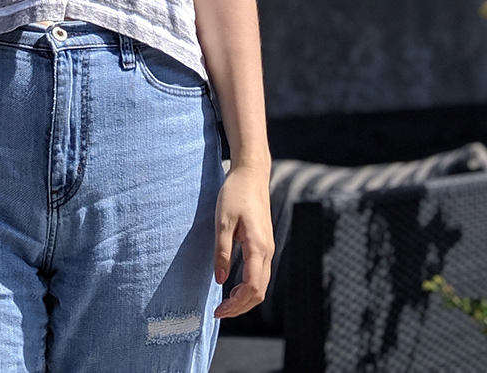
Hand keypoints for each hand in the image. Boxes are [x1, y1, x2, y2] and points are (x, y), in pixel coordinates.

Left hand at [212, 163, 273, 318]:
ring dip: (245, 298)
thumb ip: (221, 251)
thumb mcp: (222, 221)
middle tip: (219, 312)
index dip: (236, 305)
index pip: (252, 288)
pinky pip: (261, 274)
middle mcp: (268, 251)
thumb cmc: (235, 193)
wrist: (251, 173)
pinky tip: (234, 286)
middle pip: (259, 292)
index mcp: (258, 247)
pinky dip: (249, 287)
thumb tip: (220, 280)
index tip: (218, 311)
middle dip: (240, 307)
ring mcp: (269, 247)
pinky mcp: (266, 244)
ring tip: (225, 303)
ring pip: (262, 284)